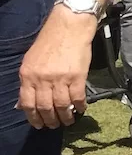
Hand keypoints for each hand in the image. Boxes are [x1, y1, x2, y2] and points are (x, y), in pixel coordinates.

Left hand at [18, 10, 92, 128]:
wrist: (68, 28)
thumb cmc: (49, 43)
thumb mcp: (31, 61)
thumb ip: (29, 81)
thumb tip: (28, 101)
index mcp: (27, 75)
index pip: (27, 104)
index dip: (33, 117)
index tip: (39, 125)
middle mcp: (42, 79)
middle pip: (45, 107)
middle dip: (50, 120)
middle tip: (55, 125)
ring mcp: (60, 78)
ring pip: (61, 106)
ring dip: (66, 117)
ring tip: (68, 121)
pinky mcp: (77, 76)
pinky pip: (77, 97)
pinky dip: (79, 106)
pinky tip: (81, 109)